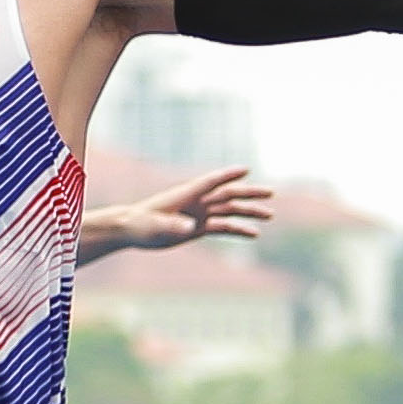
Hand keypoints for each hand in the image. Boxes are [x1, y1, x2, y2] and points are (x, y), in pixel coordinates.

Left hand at [87, 167, 272, 254]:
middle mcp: (197, 201)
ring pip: (229, 210)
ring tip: (269, 215)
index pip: (212, 182)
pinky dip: (238, 229)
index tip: (247, 169)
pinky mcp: (197, 227)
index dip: (229, 175)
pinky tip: (253, 234)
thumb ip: (173, 225)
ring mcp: (199, 213)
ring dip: (249, 212)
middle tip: (271, 193)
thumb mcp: (156, 226)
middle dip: (249, 194)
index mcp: (187, 194)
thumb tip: (190, 227)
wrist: (131, 230)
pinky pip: (222, 226)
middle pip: (228, 194)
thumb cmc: (140, 224)